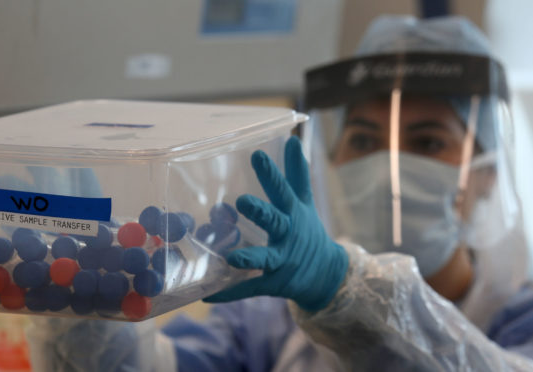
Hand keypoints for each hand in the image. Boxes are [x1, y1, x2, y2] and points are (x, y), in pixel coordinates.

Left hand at [204, 136, 348, 311]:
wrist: (325, 274)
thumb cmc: (306, 232)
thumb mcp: (304, 202)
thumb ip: (296, 173)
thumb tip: (293, 139)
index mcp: (293, 214)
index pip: (282, 190)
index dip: (271, 174)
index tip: (256, 154)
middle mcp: (288, 236)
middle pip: (275, 222)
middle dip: (261, 213)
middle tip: (242, 201)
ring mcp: (281, 262)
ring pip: (265, 259)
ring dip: (250, 258)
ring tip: (233, 258)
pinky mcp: (273, 283)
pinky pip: (250, 288)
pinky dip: (230, 292)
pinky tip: (209, 294)